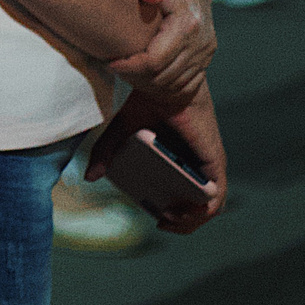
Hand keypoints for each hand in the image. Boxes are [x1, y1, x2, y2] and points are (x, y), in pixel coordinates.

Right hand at [87, 83, 226, 235]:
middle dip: (181, 221)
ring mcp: (208, 165)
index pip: (182, 194)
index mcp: (180, 158)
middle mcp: (197, 164)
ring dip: (191, 222)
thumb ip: (105, 152)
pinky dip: (202, 213)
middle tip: (161, 220)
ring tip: (169, 220)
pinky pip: (215, 198)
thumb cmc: (147, 99)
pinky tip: (183, 215)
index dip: (172, 211)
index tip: (156, 217)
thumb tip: (89, 177)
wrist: (163, 83)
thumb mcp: (120, 131)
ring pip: (209, 206)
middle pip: (197, 205)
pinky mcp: (214, 162)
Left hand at [106, 0, 214, 101]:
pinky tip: (144, 74)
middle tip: (113, 68)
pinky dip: (164, 85)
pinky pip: (186, 83)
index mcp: (188, 23)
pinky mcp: (205, 56)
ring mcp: (206, 51)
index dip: (130, 66)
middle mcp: (201, 41)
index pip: (155, 61)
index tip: (110, 63)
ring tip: (125, 70)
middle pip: (164, 77)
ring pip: (175, 84)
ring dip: (148, 83)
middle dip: (136, 77)